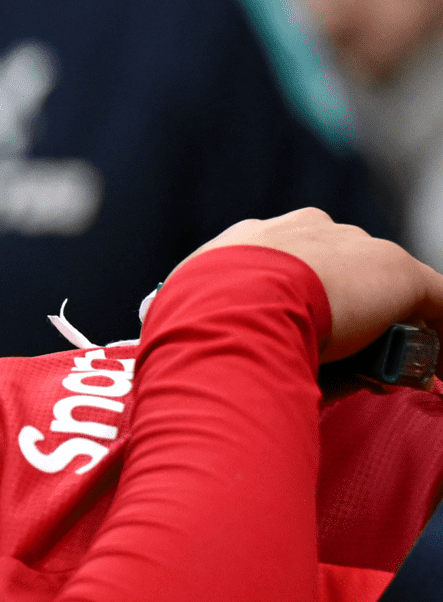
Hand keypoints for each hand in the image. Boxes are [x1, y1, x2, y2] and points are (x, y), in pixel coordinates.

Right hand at [180, 208, 442, 361]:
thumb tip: (194, 356)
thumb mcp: (183, 317)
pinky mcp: (400, 275)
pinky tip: (433, 367)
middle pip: (337, 268)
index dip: (289, 296)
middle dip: (338, 307)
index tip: (287, 329)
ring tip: (375, 371)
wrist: (228, 309)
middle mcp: (306, 230)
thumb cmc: (191, 322)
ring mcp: (357, 248)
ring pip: (380, 287)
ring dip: (380, 325)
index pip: (283, 261)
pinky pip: (434, 303)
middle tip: (329, 355)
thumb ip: (202, 322)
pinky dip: (436, 337)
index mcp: (250, 238)